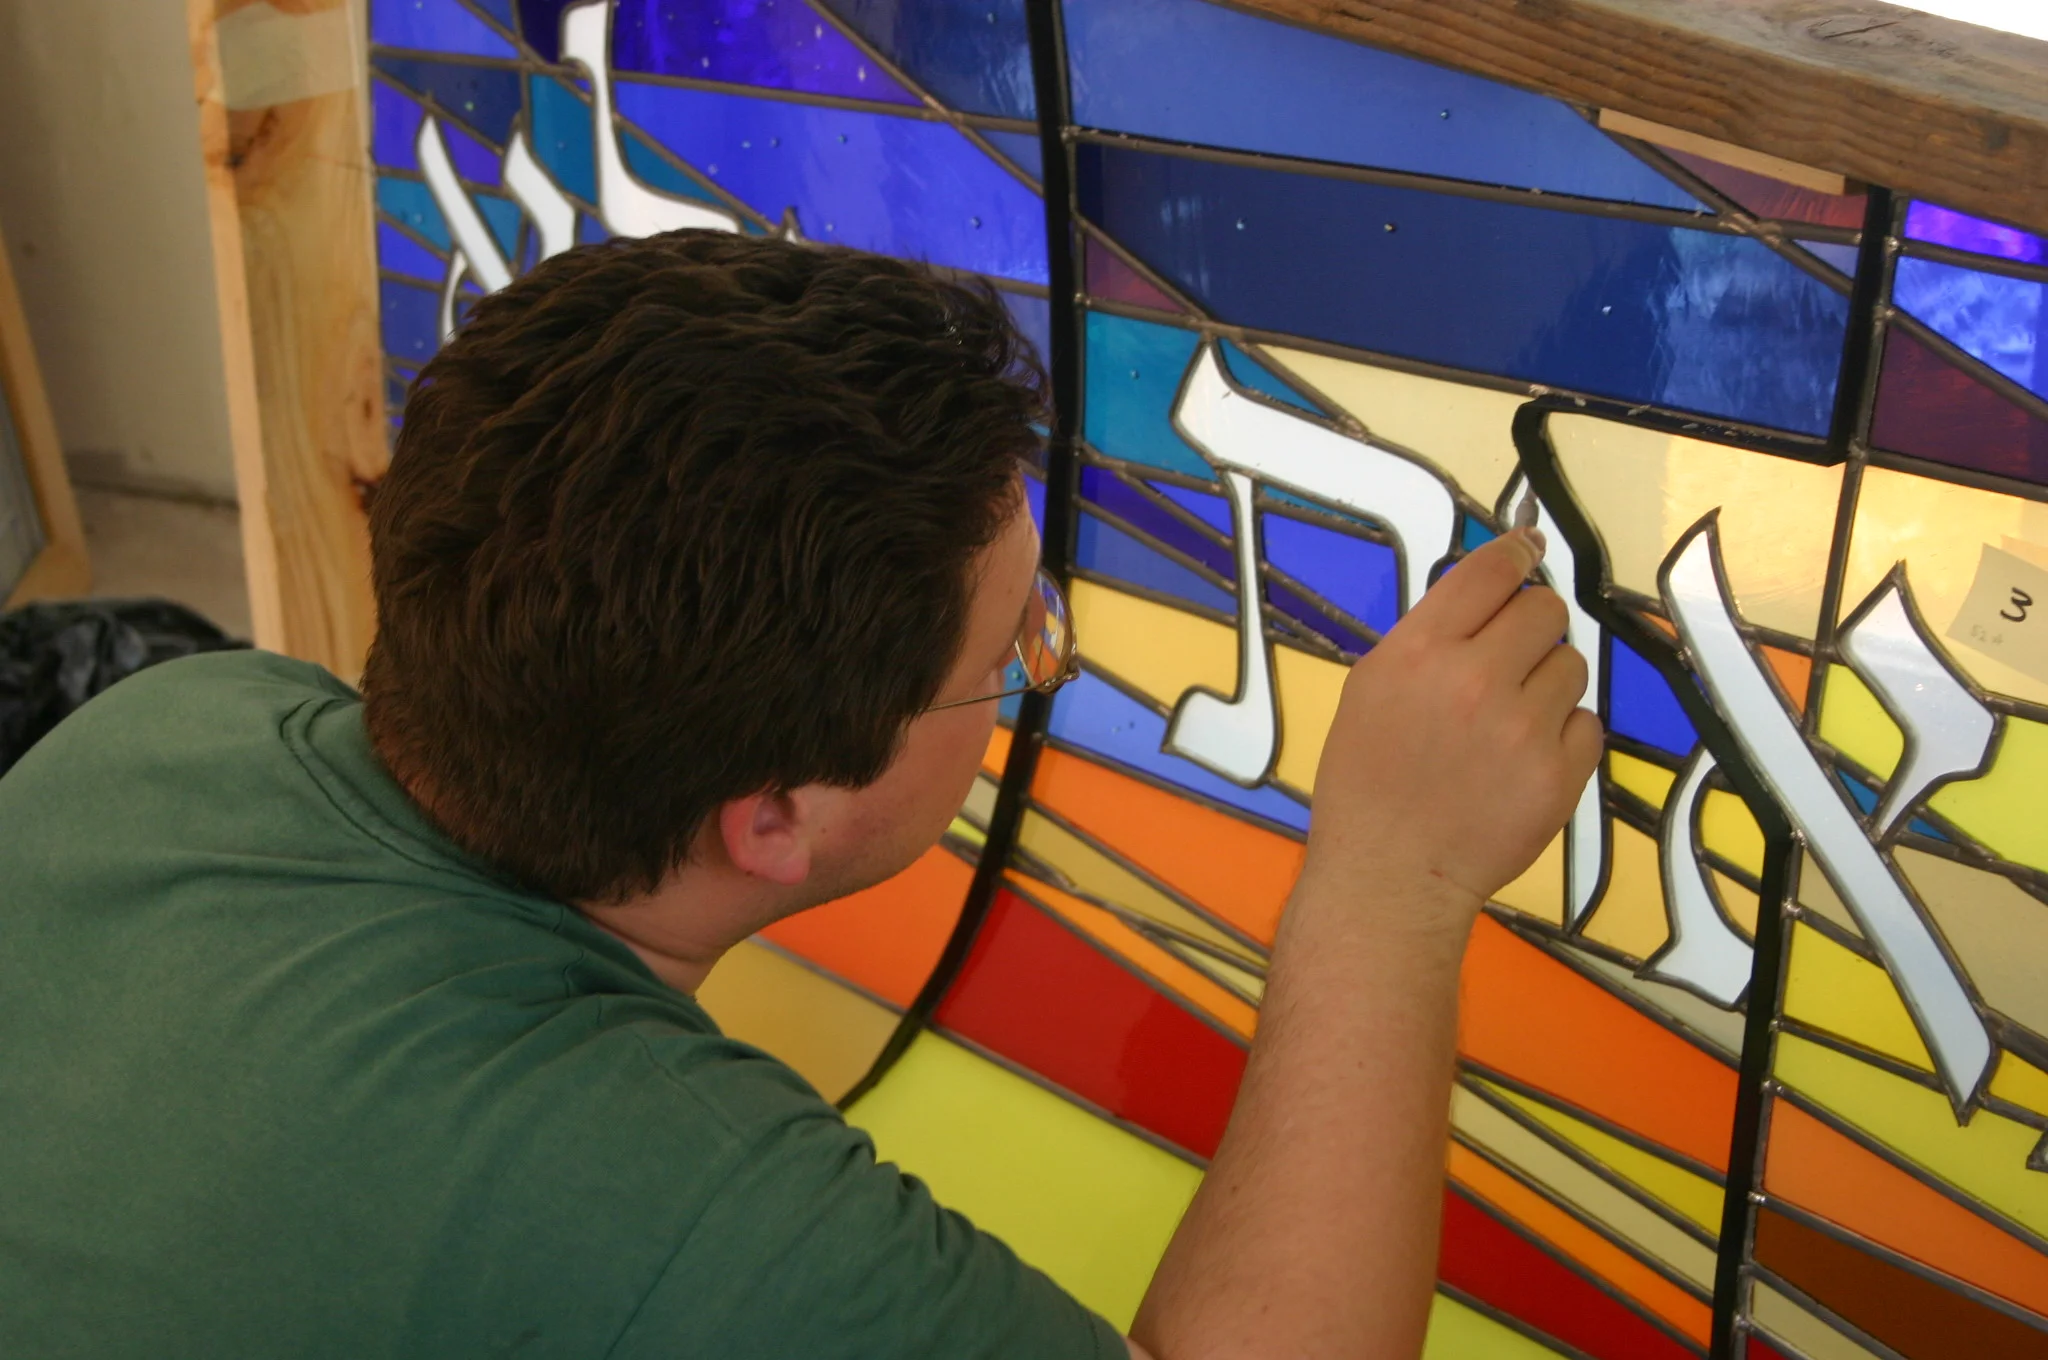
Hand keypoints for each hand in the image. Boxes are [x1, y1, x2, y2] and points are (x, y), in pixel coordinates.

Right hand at [1300, 528, 1602, 925]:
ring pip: (1572, 665)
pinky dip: (1564, 735)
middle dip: (1532, 626)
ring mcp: (1523, 728)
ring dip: (1548, 683)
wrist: (1391, 874)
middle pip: (1545, 610)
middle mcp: (1473, 680)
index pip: (1489, 573)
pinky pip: (1588, 722)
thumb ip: (1428, 637)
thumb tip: (1490, 591)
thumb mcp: (1370, 689)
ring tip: (1509, 722)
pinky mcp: (1559, 774)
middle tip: (1511, 660)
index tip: (1529, 550)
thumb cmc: (1367, 781)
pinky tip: (1524, 759)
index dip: (1517, 554)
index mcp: (1418, 653)